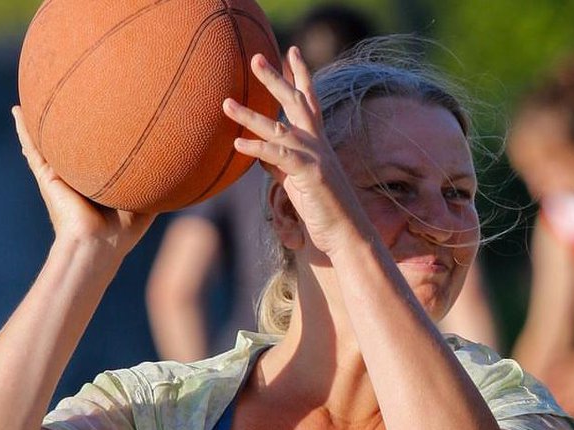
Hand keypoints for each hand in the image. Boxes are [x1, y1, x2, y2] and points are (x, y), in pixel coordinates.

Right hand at [12, 106, 154, 254]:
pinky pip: (33, 149)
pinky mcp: (48, 176)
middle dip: (66, 127)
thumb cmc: (122, 231)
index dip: (98, 139)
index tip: (100, 118)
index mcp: (97, 182)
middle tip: (63, 102)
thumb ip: (155, 184)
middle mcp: (76, 176)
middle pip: (69, 146)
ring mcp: (60, 175)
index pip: (96, 155)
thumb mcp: (144, 201)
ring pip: (47, 143)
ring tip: (30, 102)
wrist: (99, 244)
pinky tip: (17, 112)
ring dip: (38, 123)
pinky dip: (24, 130)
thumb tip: (181, 168)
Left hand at [221, 47, 375, 258]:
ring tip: (226, 104)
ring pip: (279, 129)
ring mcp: (315, 157)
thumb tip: (260, 154)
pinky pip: (278, 156)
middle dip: (276, 79)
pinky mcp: (309, 174)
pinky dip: (257, 149)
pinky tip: (237, 144)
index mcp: (317, 143)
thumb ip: (279, 164)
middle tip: (256, 58)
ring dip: (250, 116)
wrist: (346, 234)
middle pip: (295, 102)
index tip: (291, 52)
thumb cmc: (323, 209)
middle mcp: (318, 144)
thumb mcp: (296, 181)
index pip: (308, 101)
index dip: (300, 76)